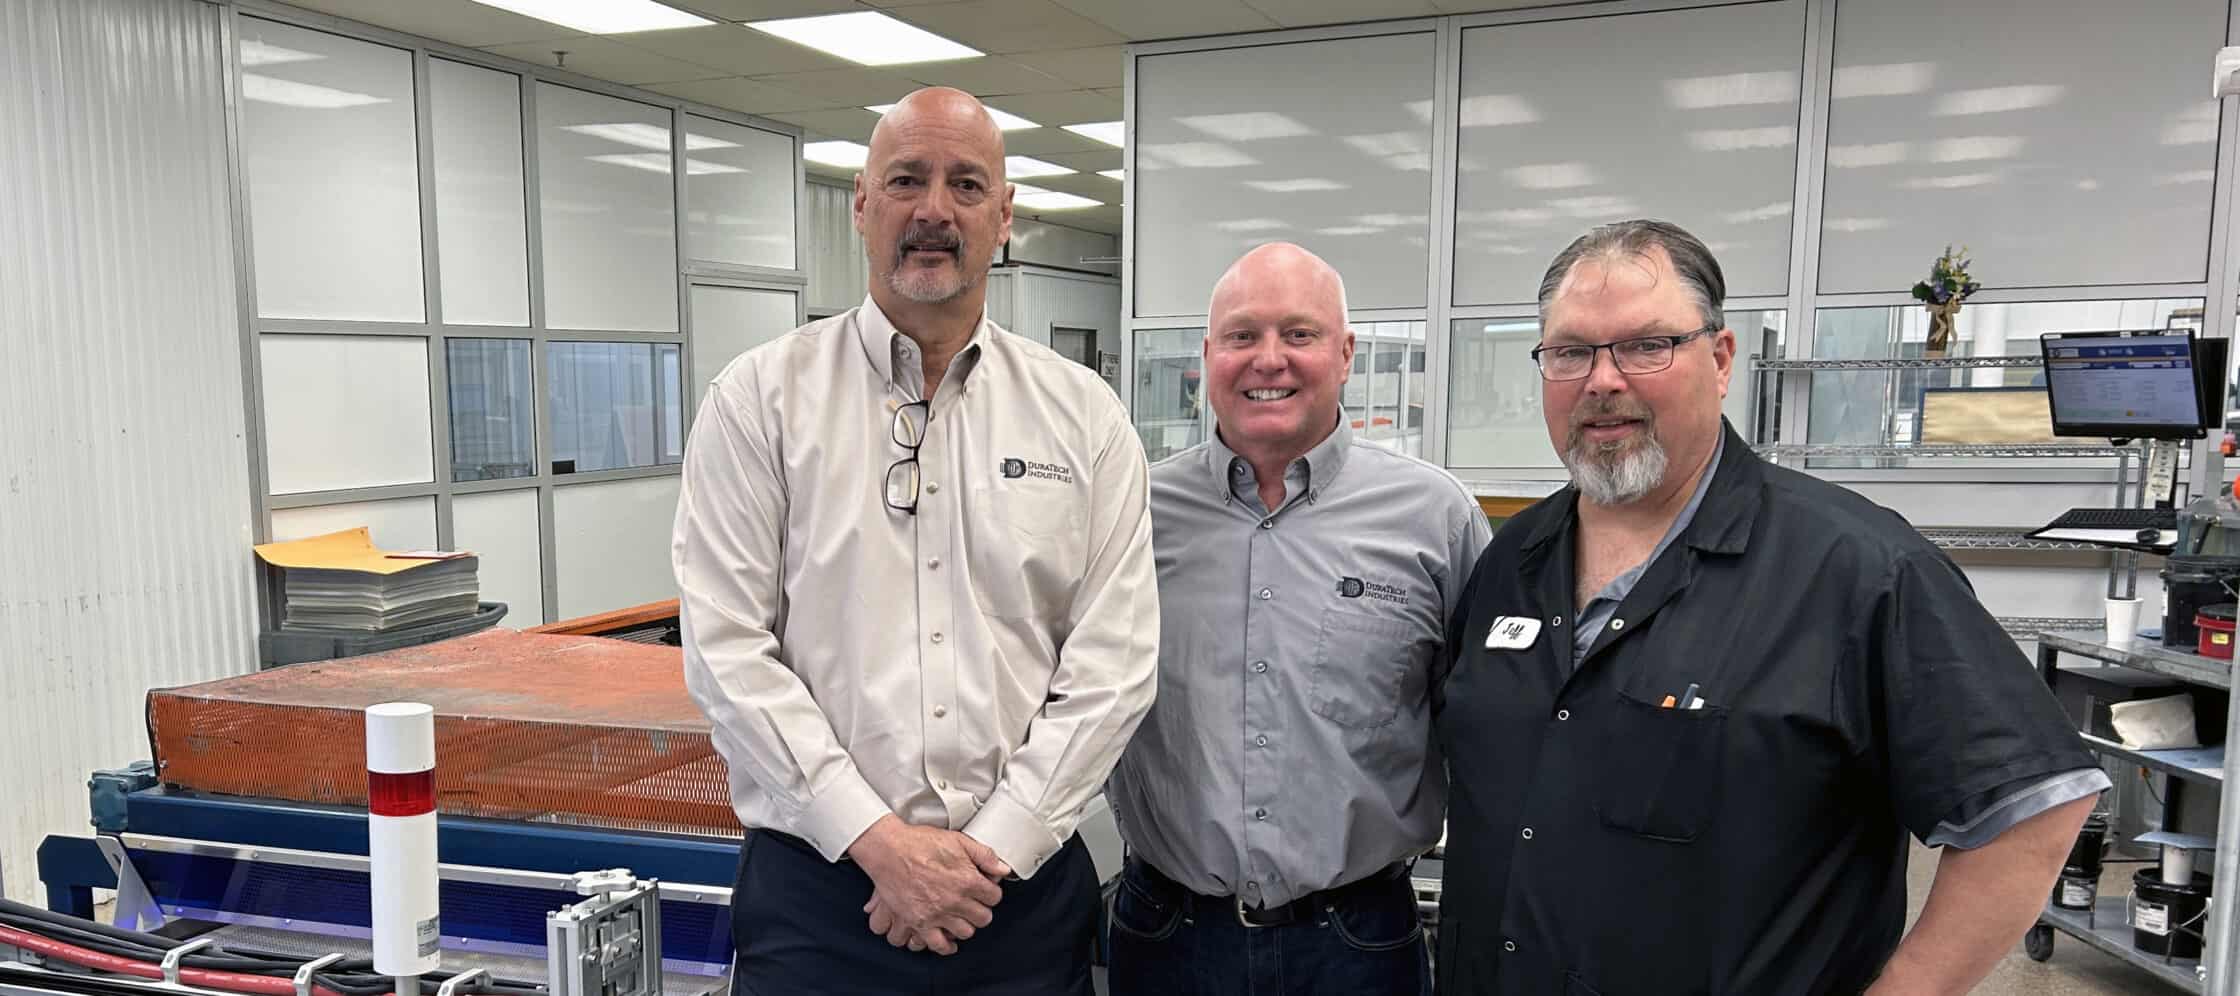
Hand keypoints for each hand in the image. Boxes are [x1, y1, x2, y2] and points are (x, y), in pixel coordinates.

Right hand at [848, 816, 1009, 954]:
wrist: (889, 851)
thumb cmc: (920, 843)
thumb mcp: (958, 840)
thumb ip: (984, 855)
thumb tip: (1003, 869)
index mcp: (968, 880)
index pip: (994, 897)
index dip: (991, 893)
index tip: (985, 891)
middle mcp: (955, 900)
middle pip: (983, 918)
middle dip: (981, 910)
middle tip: (974, 904)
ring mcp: (938, 914)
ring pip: (965, 932)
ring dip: (966, 926)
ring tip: (961, 917)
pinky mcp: (920, 922)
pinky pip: (938, 944)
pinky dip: (946, 946)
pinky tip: (948, 939)